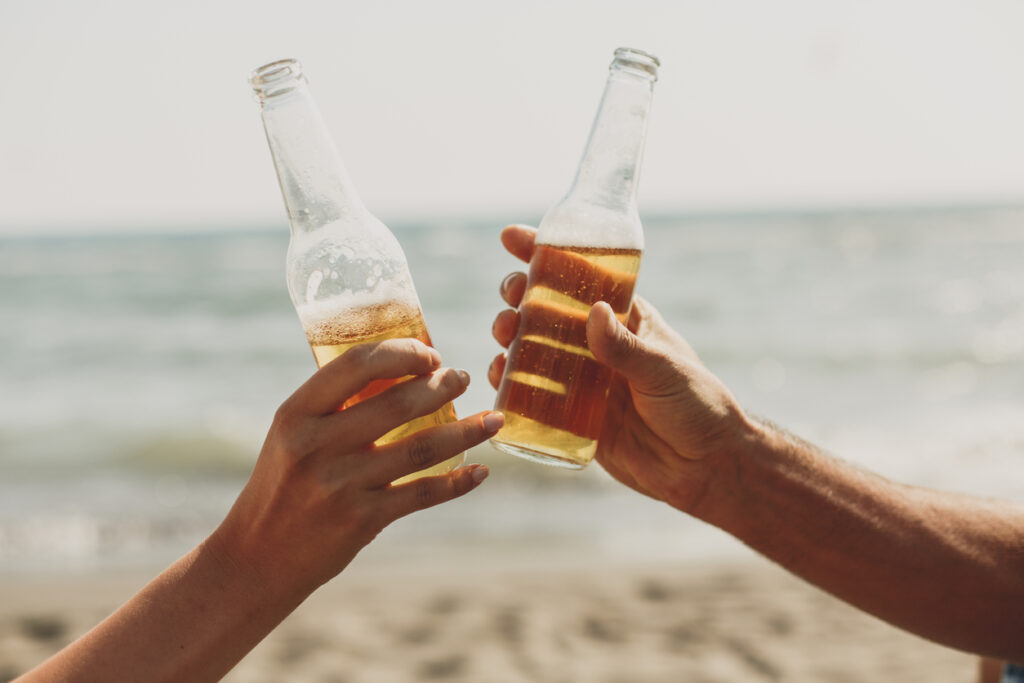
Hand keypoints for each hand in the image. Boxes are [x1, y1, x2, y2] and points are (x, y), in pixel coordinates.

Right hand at [211, 338, 500, 599]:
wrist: (257, 558)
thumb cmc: (283, 484)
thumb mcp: (291, 435)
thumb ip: (335, 405)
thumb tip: (403, 371)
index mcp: (296, 414)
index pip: (357, 365)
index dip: (402, 353)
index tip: (430, 353)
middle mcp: (316, 446)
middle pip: (397, 404)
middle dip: (441, 385)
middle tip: (463, 377)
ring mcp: (340, 486)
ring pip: (419, 449)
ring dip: (464, 431)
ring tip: (492, 419)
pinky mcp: (361, 521)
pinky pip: (421, 495)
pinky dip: (456, 482)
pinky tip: (479, 471)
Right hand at [488, 225, 755, 514]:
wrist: (706, 468)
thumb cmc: (698, 406)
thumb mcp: (663, 369)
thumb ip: (626, 346)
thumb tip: (591, 311)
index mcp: (623, 319)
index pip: (580, 276)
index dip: (543, 253)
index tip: (511, 237)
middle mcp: (597, 345)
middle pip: (545, 309)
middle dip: (518, 296)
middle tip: (510, 300)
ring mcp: (582, 380)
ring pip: (532, 349)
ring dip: (509, 338)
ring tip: (503, 337)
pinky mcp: (573, 417)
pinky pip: (532, 397)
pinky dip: (509, 384)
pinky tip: (498, 378)